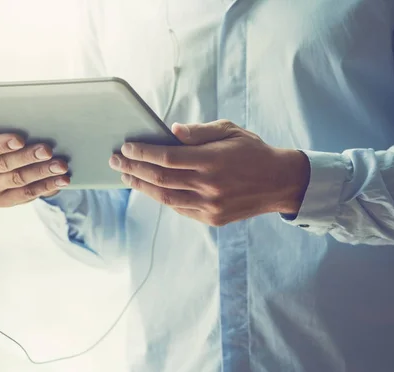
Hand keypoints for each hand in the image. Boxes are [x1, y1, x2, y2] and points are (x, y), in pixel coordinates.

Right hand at [0, 133, 69, 206]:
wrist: (1, 161)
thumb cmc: (1, 135)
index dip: (1, 144)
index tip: (20, 140)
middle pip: (5, 165)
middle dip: (30, 157)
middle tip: (49, 150)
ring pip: (19, 180)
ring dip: (43, 173)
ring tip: (61, 166)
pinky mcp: (2, 200)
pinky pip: (27, 195)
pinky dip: (46, 186)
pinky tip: (61, 180)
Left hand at [108, 120, 309, 225]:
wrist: (278, 183)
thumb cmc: (251, 151)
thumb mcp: (230, 131)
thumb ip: (199, 132)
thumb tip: (170, 131)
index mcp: (213, 160)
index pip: (167, 157)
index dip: (143, 152)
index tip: (126, 146)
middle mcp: (209, 185)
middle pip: (160, 178)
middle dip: (133, 168)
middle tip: (115, 161)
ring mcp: (210, 205)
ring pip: (165, 197)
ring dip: (141, 186)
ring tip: (126, 176)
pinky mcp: (211, 218)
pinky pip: (178, 208)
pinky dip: (161, 197)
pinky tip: (149, 188)